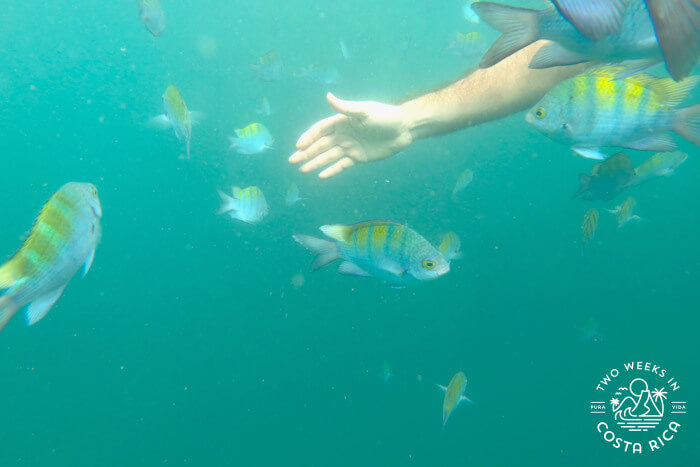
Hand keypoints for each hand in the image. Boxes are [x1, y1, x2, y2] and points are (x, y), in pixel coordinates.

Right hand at [289, 93, 413, 177]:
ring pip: (329, 156)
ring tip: (302, 170)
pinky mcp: (359, 158)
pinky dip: (332, 170)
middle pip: (321, 145)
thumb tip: (328, 96)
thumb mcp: (366, 111)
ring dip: (315, 162)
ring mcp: (350, 147)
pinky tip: (321, 176)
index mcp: (343, 121)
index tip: (299, 146)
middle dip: (306, 153)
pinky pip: (342, 165)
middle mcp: (344, 134)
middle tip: (292, 161)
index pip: (321, 130)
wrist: (404, 129)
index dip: (309, 137)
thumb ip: (346, 108)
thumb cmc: (385, 116)